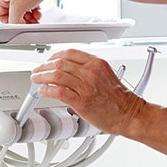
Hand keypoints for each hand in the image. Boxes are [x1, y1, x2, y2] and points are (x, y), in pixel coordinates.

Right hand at [0, 0, 61, 23]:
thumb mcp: (17, 8)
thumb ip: (13, 20)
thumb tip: (15, 26)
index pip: (0, 14)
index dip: (8, 21)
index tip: (16, 25)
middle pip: (13, 14)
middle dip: (22, 20)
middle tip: (28, 24)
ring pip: (22, 13)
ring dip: (29, 18)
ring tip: (35, 19)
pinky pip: (30, 9)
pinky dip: (34, 13)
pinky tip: (38, 13)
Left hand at [31, 49, 148, 135]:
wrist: (129, 114)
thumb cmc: (120, 100)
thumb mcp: (106, 76)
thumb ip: (89, 71)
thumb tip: (70, 71)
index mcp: (97, 63)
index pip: (70, 53)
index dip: (55, 56)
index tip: (49, 61)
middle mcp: (91, 72)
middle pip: (60, 62)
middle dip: (44, 66)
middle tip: (38, 71)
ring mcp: (86, 86)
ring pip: (56, 75)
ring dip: (42, 77)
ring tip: (36, 80)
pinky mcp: (81, 101)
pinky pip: (58, 92)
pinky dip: (47, 90)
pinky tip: (43, 91)